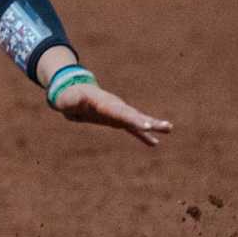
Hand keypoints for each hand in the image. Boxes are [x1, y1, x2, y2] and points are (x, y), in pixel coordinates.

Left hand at [53, 83, 170, 146]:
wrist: (71, 93)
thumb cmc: (68, 98)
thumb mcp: (68, 100)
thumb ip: (74, 101)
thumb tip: (79, 98)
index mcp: (104, 104)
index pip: (120, 112)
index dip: (133, 119)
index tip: (146, 125)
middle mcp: (115, 106)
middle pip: (134, 115)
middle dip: (149, 121)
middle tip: (166, 126)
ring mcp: (118, 112)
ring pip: (137, 119)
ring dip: (152, 125)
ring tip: (169, 128)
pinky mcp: (117, 119)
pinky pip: (132, 128)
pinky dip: (143, 135)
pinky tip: (154, 143)